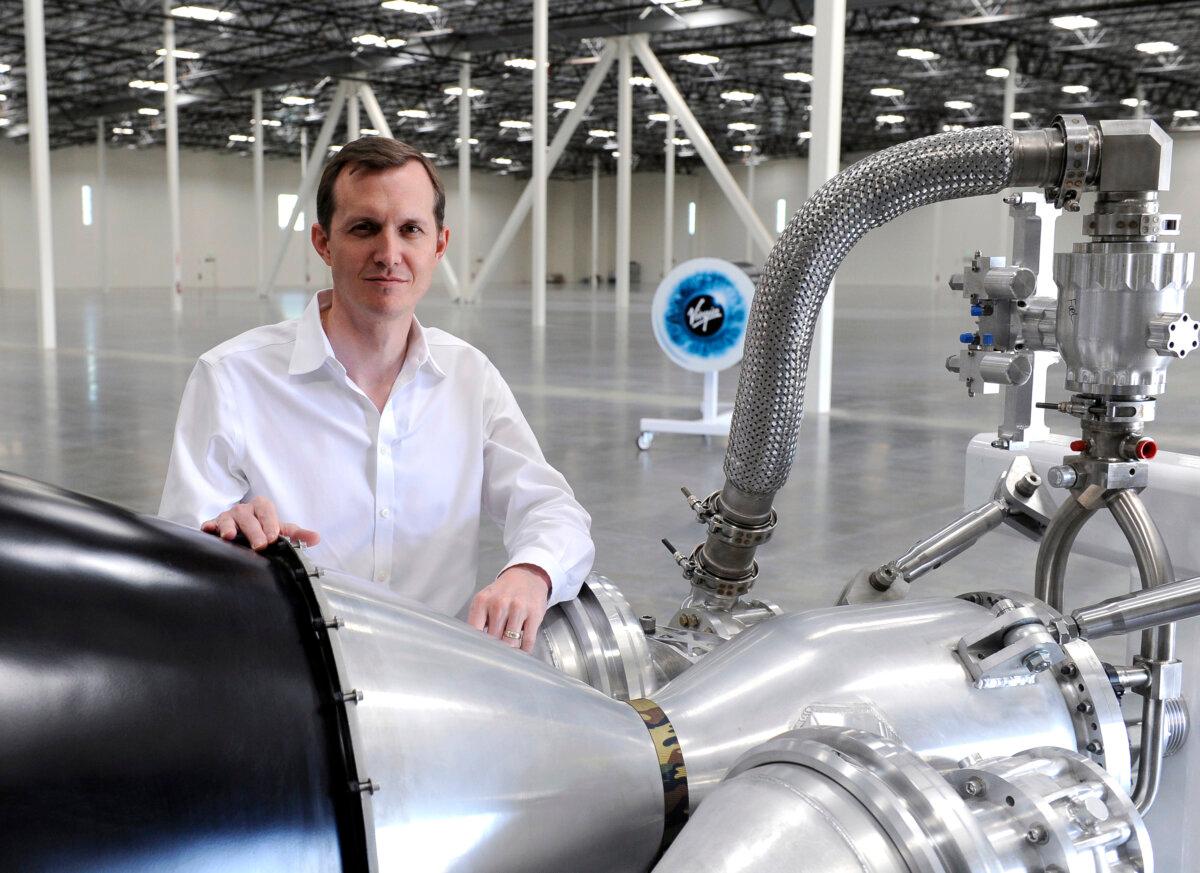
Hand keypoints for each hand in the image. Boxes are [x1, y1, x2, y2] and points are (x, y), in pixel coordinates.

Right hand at [201, 495, 319, 550]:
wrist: (241, 528)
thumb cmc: (262, 528)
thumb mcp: (279, 530)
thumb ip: (297, 535)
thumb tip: (316, 538)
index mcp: (261, 507)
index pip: (267, 511)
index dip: (270, 523)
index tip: (273, 537)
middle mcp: (244, 510)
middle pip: (248, 517)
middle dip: (254, 531)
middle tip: (260, 545)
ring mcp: (227, 516)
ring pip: (228, 519)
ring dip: (228, 527)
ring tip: (230, 536)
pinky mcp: (214, 525)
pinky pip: (210, 524)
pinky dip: (209, 527)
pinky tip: (208, 530)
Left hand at [467, 564, 551, 653]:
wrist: (527, 576)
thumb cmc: (503, 593)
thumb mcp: (485, 601)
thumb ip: (478, 621)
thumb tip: (476, 646)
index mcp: (482, 601)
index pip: (474, 631)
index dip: (477, 646)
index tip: (479, 654)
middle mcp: (499, 604)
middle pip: (493, 639)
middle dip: (494, 650)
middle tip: (495, 655)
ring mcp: (518, 608)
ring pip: (511, 642)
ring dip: (510, 651)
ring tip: (508, 653)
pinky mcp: (534, 614)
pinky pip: (528, 641)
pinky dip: (524, 650)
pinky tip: (521, 650)